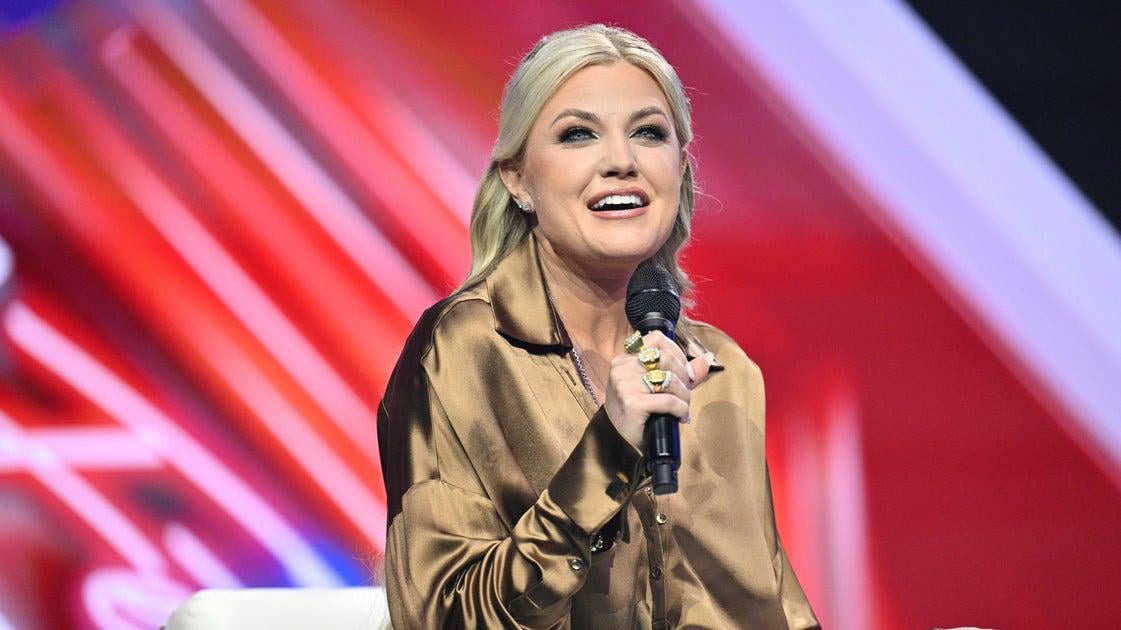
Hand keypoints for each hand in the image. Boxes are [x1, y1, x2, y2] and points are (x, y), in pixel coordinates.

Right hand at [603, 331, 712, 450]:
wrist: (617, 440)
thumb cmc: (637, 412)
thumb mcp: (655, 387)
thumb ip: (680, 372)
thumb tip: (705, 360)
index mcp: (625, 358)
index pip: (656, 339)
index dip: (677, 352)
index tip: (683, 371)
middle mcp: (622, 367)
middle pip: (666, 358)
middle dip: (684, 376)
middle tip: (685, 394)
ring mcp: (625, 384)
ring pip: (670, 379)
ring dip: (684, 395)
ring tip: (683, 407)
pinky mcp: (632, 403)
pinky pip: (669, 401)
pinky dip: (681, 409)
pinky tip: (681, 417)